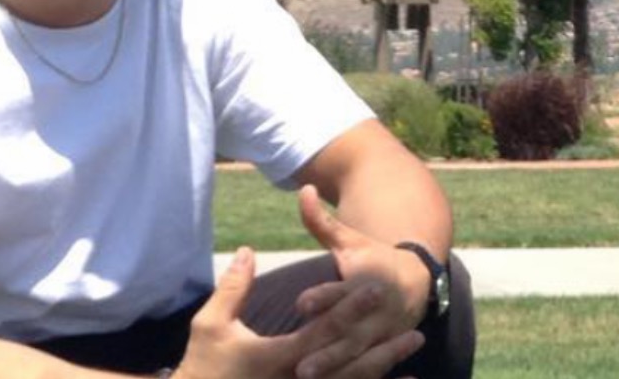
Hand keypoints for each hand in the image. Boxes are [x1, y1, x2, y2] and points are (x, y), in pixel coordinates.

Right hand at [176, 247, 423, 378]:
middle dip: (382, 349)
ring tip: (412, 362)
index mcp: (279, 358)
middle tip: (415, 332)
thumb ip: (233, 288)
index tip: (377, 290)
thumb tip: (248, 251)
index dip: (352, 309)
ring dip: (382, 373)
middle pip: (350, 366)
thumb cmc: (203, 369)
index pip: (324, 331)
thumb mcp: (210, 326)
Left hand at [291, 185, 433, 378]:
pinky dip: (354, 377)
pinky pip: (371, 370)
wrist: (418, 278)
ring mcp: (383, 336)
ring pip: (359, 358)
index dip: (323, 297)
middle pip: (349, 332)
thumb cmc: (373, 257)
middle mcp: (375, 312)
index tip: (301, 302)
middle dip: (327, 348)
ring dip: (337, 368)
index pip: (341, 292)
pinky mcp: (387, 352)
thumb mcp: (349, 240)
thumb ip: (321, 221)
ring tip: (307, 377)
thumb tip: (303, 189)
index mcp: (364, 283)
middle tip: (300, 362)